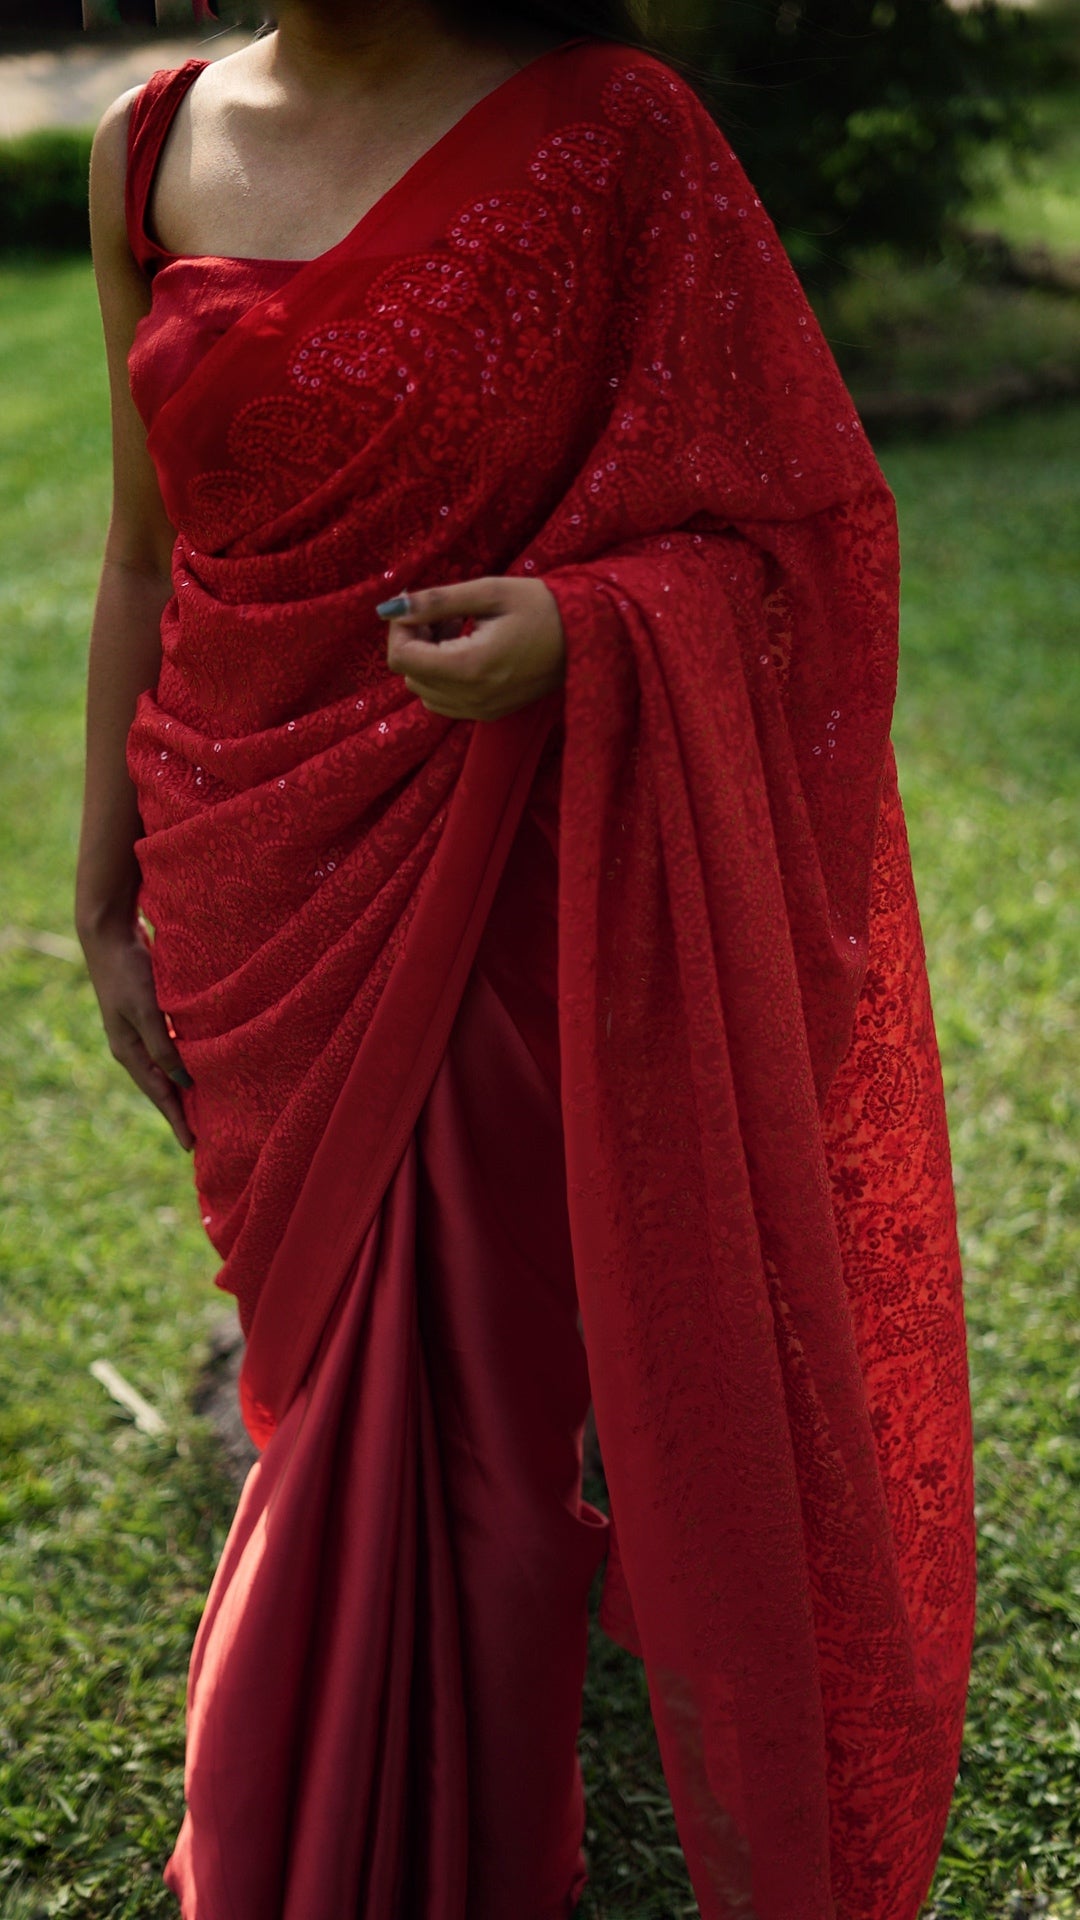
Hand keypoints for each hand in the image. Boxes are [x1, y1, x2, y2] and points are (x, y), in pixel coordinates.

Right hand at [79, 918, 194, 1151]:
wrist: (109, 935)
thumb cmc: (128, 971)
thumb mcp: (147, 1010)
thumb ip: (163, 1045)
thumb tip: (183, 1080)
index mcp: (129, 1051)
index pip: (159, 1094)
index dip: (176, 1119)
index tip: (193, 1146)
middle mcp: (133, 1046)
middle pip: (161, 1087)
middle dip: (180, 1111)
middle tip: (204, 1136)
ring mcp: (138, 1031)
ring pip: (166, 1069)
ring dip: (183, 1087)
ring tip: (206, 1108)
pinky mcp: (148, 1015)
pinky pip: (168, 1049)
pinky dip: (183, 1062)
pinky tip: (199, 1066)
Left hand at [381, 574, 564, 720]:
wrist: (590, 637)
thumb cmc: (543, 607)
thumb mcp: (489, 591)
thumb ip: (436, 601)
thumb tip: (390, 607)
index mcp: (469, 667)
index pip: (402, 658)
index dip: (400, 628)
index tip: (420, 605)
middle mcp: (472, 697)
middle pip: (409, 674)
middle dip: (415, 640)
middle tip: (443, 613)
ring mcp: (481, 710)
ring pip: (424, 690)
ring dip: (428, 659)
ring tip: (457, 629)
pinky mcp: (489, 713)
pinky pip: (445, 701)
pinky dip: (443, 676)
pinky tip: (467, 649)